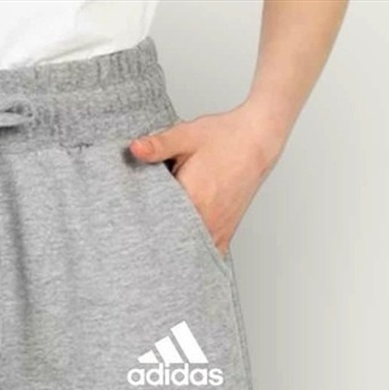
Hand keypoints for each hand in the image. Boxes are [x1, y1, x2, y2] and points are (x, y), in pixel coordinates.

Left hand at [129, 102, 287, 253]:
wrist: (258, 139)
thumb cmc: (225, 137)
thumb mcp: (187, 136)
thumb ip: (159, 145)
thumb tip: (134, 148)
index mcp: (193, 198)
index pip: (157, 223)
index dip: (142, 227)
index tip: (130, 229)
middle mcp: (207, 219)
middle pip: (171, 242)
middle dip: (155, 241)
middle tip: (138, 242)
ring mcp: (218, 229)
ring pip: (188, 251)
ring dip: (173, 248)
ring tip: (158, 246)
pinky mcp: (225, 233)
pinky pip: (205, 253)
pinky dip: (192, 253)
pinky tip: (180, 250)